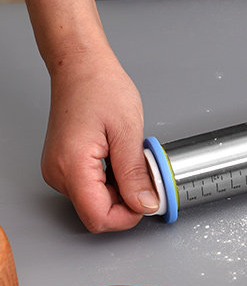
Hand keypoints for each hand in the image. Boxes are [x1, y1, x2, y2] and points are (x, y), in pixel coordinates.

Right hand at [41, 48, 158, 231]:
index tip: (149, 198)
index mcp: (72, 166)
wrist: (81, 68)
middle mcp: (59, 173)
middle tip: (144, 169)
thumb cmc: (101, 88)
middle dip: (127, 199)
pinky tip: (119, 157)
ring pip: (96, 201)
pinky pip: (91, 187)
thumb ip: (135, 174)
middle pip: (97, 212)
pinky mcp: (64, 166)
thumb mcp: (128, 132)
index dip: (128, 215)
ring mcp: (59, 170)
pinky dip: (111, 179)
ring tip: (129, 156)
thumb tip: (145, 204)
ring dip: (120, 188)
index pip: (99, 218)